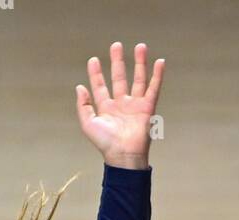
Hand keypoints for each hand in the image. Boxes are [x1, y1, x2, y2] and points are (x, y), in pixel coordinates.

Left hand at [76, 42, 164, 169]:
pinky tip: (159, 62)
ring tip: (140, 46)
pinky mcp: (147, 108)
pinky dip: (157, 76)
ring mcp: (135, 105)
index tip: (93, 60)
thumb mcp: (88, 124)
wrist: (124, 155)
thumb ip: (83, 106)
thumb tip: (80, 87)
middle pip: (119, 78)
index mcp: (106, 108)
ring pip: (138, 79)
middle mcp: (121, 104)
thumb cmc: (105, 143)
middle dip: (117, 62)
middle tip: (116, 45)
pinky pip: (153, 89)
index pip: (100, 86)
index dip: (96, 73)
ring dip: (139, 63)